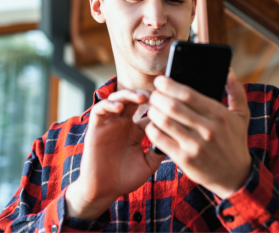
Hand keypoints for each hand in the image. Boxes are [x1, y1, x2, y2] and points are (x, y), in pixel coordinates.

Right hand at [66, 90, 164, 219]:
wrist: (103, 191)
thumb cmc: (125, 178)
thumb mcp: (147, 164)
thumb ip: (158, 151)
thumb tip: (174, 137)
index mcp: (136, 131)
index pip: (149, 113)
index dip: (158, 107)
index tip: (168, 104)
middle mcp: (124, 124)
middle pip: (133, 101)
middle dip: (144, 95)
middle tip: (154, 95)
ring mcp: (109, 125)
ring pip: (117, 100)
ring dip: (128, 95)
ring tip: (140, 98)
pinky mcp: (96, 128)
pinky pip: (99, 110)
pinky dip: (108, 105)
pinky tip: (119, 108)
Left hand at [146, 69, 251, 198]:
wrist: (234, 176)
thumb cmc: (234, 141)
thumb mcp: (241, 115)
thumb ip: (236, 91)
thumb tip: (229, 71)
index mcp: (219, 114)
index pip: (188, 94)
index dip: (169, 85)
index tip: (159, 80)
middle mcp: (207, 129)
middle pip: (172, 106)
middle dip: (157, 97)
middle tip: (153, 94)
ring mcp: (195, 145)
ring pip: (164, 122)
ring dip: (152, 112)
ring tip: (151, 108)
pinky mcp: (185, 159)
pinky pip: (160, 140)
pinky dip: (152, 130)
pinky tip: (152, 125)